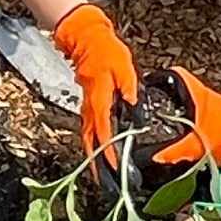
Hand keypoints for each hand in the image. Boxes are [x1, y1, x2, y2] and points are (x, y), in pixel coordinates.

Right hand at [51, 2, 138, 162]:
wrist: (86, 39)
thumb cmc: (106, 52)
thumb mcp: (124, 68)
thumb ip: (130, 88)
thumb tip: (134, 104)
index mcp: (100, 100)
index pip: (104, 132)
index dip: (109, 152)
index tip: (114, 168)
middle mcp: (90, 107)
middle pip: (91, 141)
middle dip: (96, 163)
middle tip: (102, 181)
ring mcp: (87, 106)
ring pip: (88, 136)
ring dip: (93, 155)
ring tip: (99, 172)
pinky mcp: (88, 103)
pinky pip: (88, 128)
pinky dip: (93, 142)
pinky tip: (98, 149)